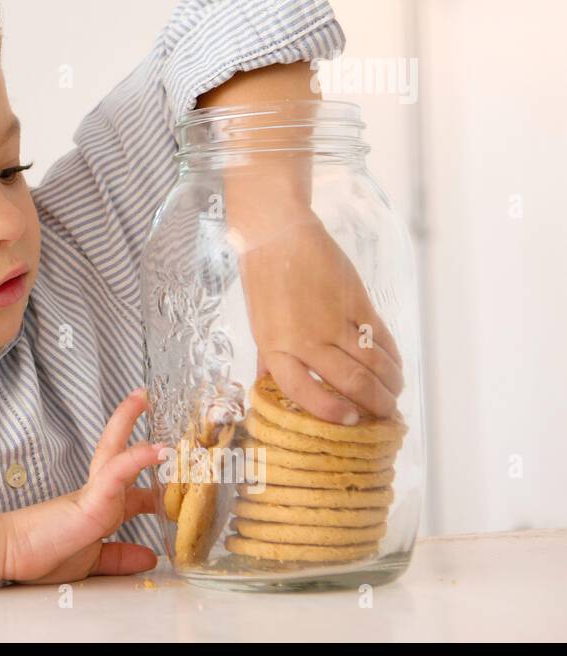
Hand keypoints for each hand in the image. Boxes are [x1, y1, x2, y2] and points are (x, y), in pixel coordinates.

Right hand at [0, 389, 163, 583]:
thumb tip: (148, 558)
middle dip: (130, 425)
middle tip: (145, 398)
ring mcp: (93, 494)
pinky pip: (115, 475)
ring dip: (127, 423)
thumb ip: (119, 558)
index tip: (174, 481)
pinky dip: (136, 460)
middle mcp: (97, 495)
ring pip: (115, 454)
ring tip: (143, 398)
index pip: (131, 490)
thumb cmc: (43, 554)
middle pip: (117, 453)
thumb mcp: (93, 561)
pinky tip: (156, 449)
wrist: (9, 554)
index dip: (154, 485)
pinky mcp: (89, 501)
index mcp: (98, 509)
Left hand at [236, 206, 404, 422]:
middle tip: (387, 414)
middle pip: (351, 381)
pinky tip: (396, 364)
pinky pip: (381, 336)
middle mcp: (305, 339)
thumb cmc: (264, 278)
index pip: (304, 392)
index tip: (351, 422)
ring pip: (373, 362)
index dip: (330, 412)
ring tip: (396, 392)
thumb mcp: (259, 324)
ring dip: (390, 382)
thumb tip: (268, 385)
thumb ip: (270, 357)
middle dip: (375, 403)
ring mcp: (333, 319)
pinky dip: (393, 354)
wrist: (277, 234)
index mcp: (276, 348)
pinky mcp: (355, 300)